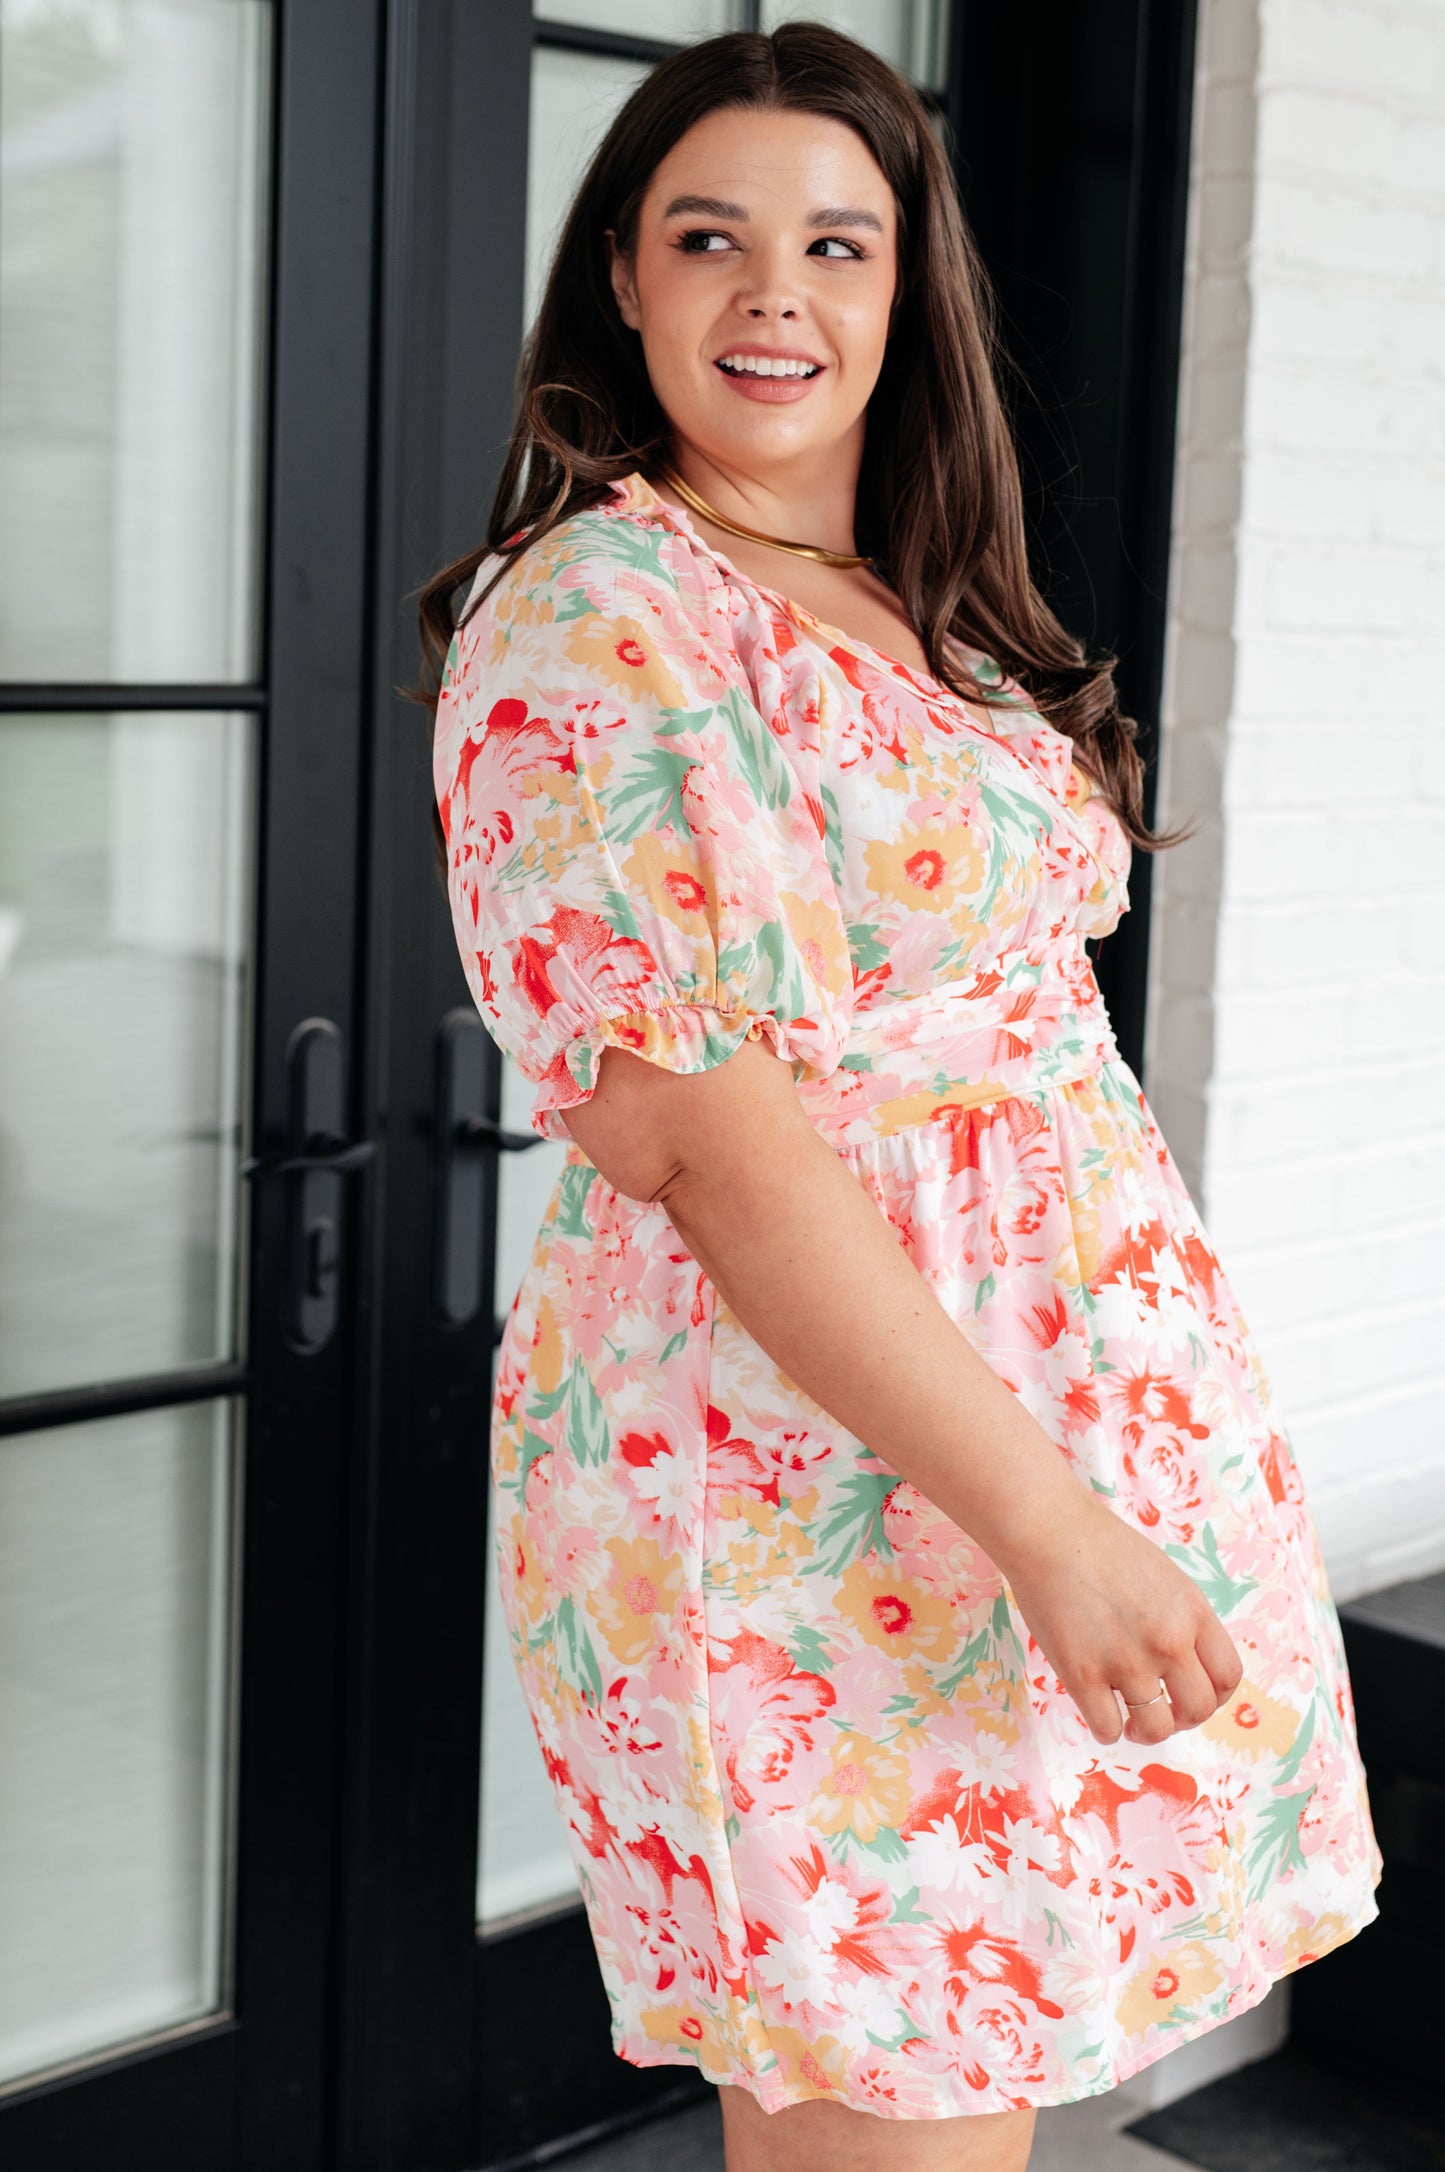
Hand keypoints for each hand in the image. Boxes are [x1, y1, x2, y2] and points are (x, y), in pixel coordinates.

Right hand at [1001, 1492, 1242, 1746]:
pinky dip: (1107, 1729)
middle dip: (1182, 1720)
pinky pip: (1107, 1729)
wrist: (1048, 1530)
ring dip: (1145, 1732)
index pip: (1227, 1677)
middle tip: (1161, 1712)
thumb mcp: (1164, 1576)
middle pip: (1198, 1709)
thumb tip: (1186, 1668)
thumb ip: (1182, 1620)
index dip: (1213, 1697)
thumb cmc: (1101, 1547)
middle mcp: (1169, 1641)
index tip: (1190, 1696)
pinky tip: (1097, 1709)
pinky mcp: (1082, 1674)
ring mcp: (1126, 1660)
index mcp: (1193, 1612)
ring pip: (1156, 1729)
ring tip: (1131, 1722)